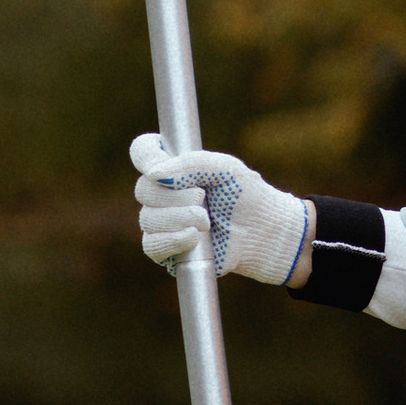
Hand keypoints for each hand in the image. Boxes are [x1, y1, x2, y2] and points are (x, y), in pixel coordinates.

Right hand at [129, 134, 309, 283]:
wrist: (263, 232)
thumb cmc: (245, 196)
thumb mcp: (225, 168)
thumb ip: (191, 163)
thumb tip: (154, 174)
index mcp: (174, 168)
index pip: (143, 153)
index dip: (145, 155)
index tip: (158, 164)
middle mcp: (162, 195)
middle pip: (143, 189)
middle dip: (174, 195)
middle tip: (203, 198)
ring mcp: (162, 224)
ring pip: (148, 219)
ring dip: (179, 217)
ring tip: (207, 221)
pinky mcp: (167, 251)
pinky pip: (152, 245)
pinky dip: (173, 240)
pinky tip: (194, 238)